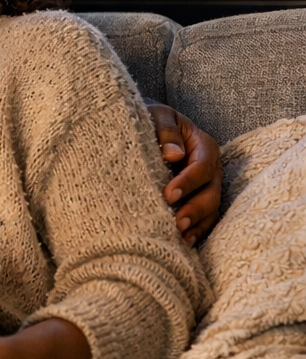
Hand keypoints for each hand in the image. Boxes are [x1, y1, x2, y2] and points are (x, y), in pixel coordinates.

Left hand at [147, 102, 221, 244]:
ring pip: (210, 208)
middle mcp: (210, 168)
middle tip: (177, 223)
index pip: (200, 167)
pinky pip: (203, 218)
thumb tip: (174, 154)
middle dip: (195, 209)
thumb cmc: (152, 119)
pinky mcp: (197, 198)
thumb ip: (166, 131)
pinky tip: (183, 242)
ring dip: (197, 224)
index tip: (168, 195)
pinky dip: (196, 230)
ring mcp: (206, 186)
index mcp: (203, 146)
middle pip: (210, 192)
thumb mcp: (158, 115)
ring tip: (180, 238)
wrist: (147, 125)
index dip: (187, 182)